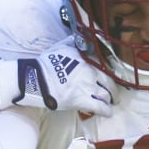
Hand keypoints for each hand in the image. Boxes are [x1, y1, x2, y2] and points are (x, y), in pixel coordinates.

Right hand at [0, 40, 114, 116]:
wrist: (35, 79)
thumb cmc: (45, 63)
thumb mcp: (61, 47)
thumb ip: (73, 42)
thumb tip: (79, 35)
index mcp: (86, 59)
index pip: (105, 67)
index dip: (109, 74)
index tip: (110, 78)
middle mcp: (90, 73)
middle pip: (110, 83)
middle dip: (114, 90)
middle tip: (114, 94)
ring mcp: (87, 87)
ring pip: (106, 96)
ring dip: (109, 100)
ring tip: (109, 103)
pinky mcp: (82, 101)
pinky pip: (100, 108)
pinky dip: (106, 111)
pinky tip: (108, 113)